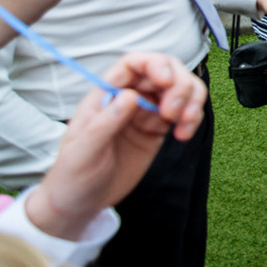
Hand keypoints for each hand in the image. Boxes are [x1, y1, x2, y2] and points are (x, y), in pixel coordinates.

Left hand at [27, 53, 205, 239]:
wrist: (81, 202)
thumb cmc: (73, 175)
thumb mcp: (83, 151)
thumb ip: (105, 123)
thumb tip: (129, 96)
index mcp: (105, 95)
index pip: (133, 64)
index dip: (154, 65)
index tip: (166, 82)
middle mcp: (128, 98)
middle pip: (165, 71)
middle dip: (179, 85)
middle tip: (174, 113)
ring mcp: (146, 113)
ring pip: (180, 89)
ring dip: (191, 100)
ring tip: (184, 124)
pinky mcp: (159, 129)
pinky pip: (184, 112)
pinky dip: (193, 118)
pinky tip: (184, 135)